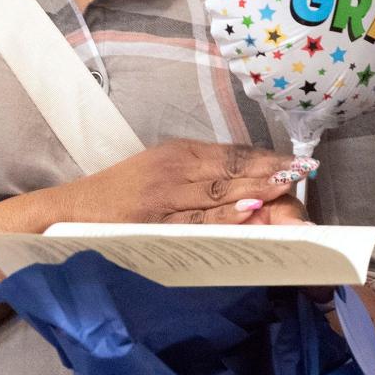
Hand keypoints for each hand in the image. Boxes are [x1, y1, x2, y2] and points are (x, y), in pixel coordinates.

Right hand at [56, 140, 316, 225]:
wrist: (69, 211)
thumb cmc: (117, 196)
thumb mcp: (158, 174)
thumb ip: (198, 179)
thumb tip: (248, 190)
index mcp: (177, 153)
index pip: (231, 153)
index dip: (266, 158)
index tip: (297, 162)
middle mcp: (174, 168)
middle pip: (232, 169)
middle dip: (271, 172)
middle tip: (305, 173)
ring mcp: (165, 195)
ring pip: (219, 191)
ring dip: (257, 189)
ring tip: (288, 188)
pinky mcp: (155, 221)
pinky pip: (197, 219)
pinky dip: (225, 215)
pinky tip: (249, 210)